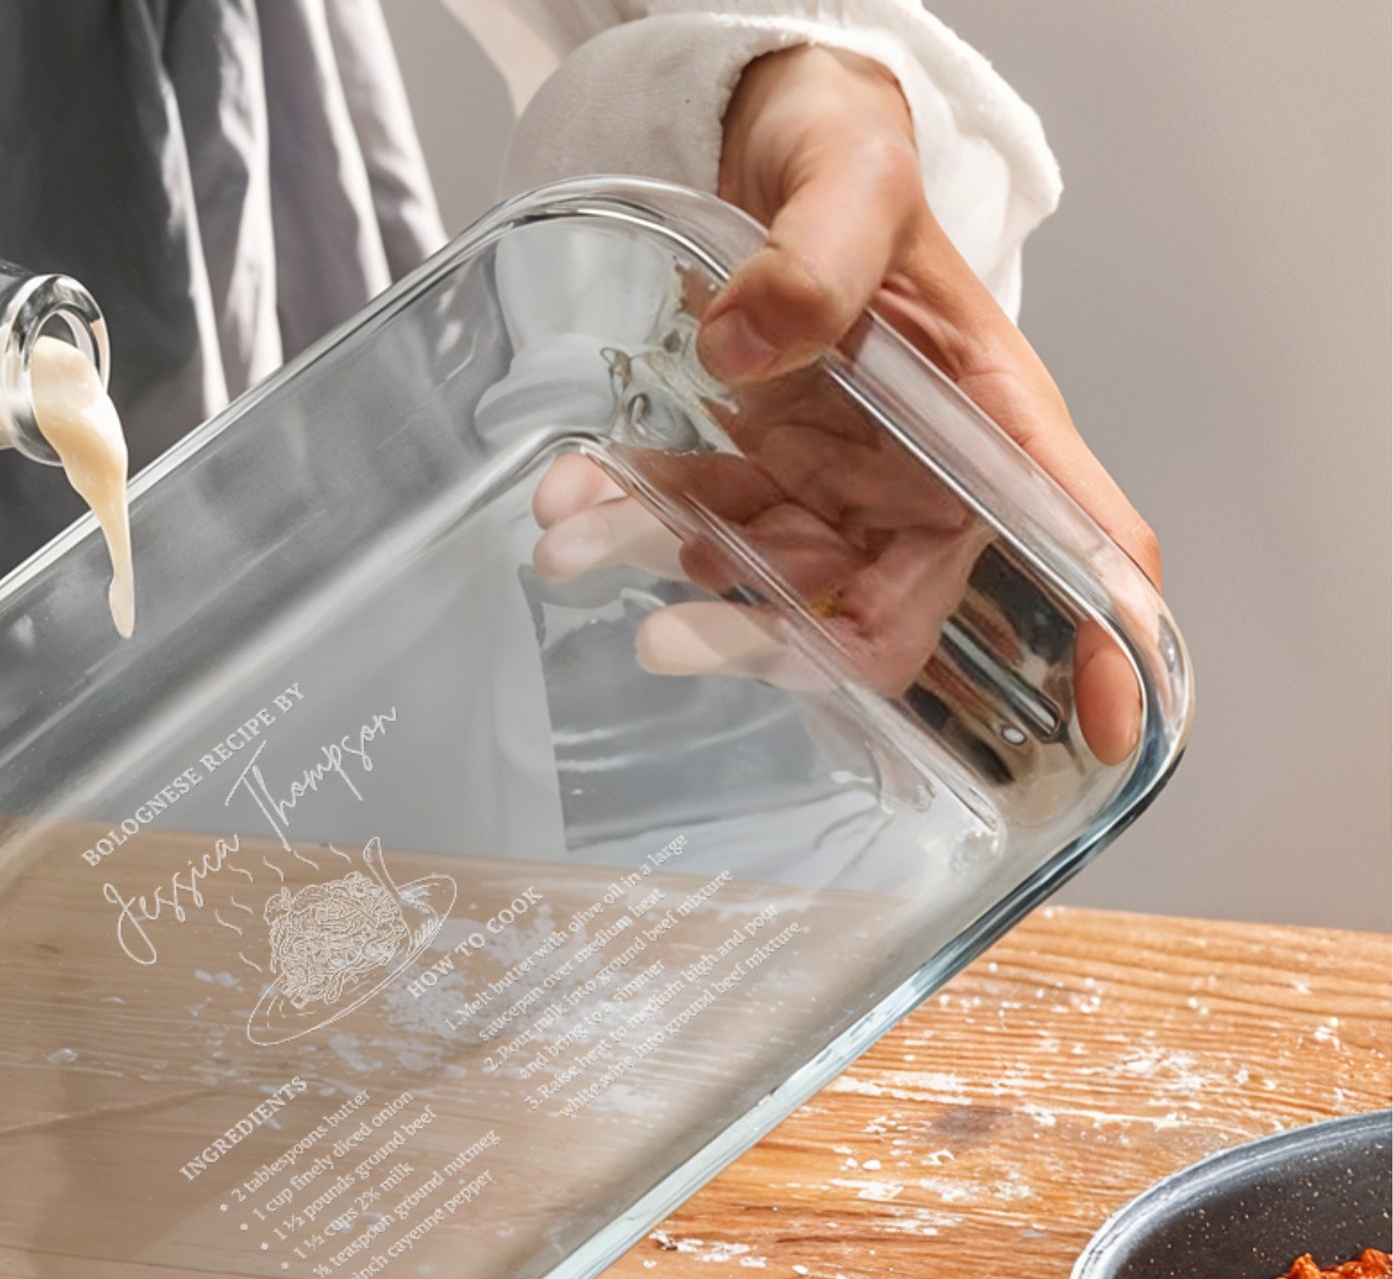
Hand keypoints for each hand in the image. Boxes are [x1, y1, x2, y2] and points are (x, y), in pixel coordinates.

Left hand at [537, 44, 1158, 763]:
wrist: (779, 148)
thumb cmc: (853, 163)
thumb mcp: (852, 180)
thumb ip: (817, 254)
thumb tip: (748, 341)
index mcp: (993, 424)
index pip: (1081, 542)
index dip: (1104, 642)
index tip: (1105, 737)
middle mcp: (924, 482)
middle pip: (875, 614)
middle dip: (768, 639)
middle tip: (664, 641)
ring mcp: (840, 491)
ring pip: (763, 583)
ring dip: (660, 569)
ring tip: (567, 535)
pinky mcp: (767, 480)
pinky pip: (700, 526)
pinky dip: (632, 517)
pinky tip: (572, 493)